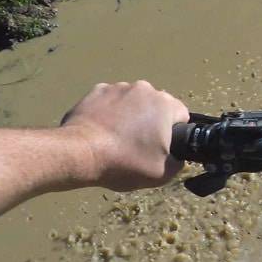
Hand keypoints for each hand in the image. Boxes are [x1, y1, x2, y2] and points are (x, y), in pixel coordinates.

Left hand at [60, 80, 189, 190]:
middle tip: (138, 145)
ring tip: (117, 138)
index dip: (174, 133)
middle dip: (151, 122)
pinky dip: (109, 112)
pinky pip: (110, 101)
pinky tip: (102, 130)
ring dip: (130, 115)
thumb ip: (178, 162)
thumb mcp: (162, 174)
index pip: (181, 115)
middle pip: (156, 106)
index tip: (161, 147)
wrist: (80, 154)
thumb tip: (178, 156)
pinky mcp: (97, 90)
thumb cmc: (124, 162)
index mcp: (165, 103)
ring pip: (132, 102)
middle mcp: (145, 88)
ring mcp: (119, 87)